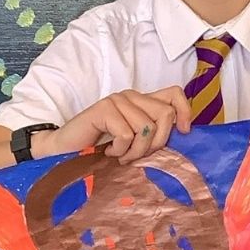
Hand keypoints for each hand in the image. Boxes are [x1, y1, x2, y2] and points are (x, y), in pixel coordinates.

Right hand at [45, 86, 192, 163]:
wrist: (65, 151)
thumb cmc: (100, 149)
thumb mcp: (133, 143)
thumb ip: (153, 134)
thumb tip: (182, 137)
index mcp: (142, 101)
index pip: (174, 94)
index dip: (185, 111)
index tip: (184, 132)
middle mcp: (132, 96)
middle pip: (165, 114)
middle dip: (156, 143)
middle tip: (137, 155)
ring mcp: (117, 100)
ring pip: (146, 128)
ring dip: (135, 152)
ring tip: (120, 156)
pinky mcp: (104, 108)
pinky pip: (126, 134)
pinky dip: (119, 150)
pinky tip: (108, 151)